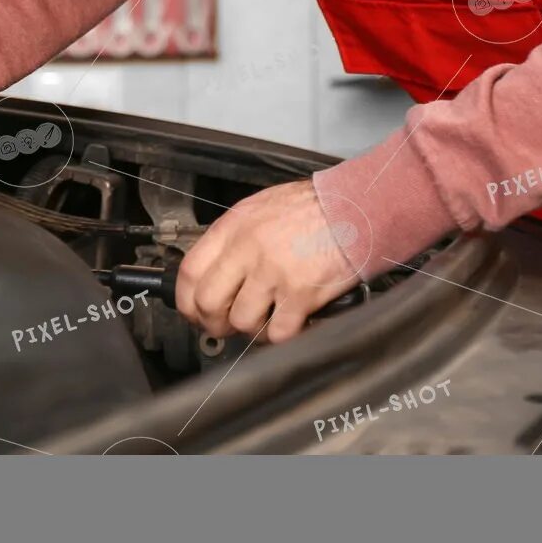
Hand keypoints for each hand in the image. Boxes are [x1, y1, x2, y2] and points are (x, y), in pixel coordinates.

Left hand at [174, 178, 359, 344]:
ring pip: (242, 321)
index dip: (186, 300)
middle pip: (209, 302)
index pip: (190, 271)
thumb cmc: (313, 207)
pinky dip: (281, 335)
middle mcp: (248, 250)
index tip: (193, 311)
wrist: (355, 207)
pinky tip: (289, 322)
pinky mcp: (301, 293)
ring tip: (265, 319)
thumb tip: (217, 269)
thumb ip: (234, 237)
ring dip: (251, 329)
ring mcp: (274, 273)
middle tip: (225, 325)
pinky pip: (278, 332)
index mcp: (234, 227)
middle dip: (213, 322)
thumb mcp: (260, 208)